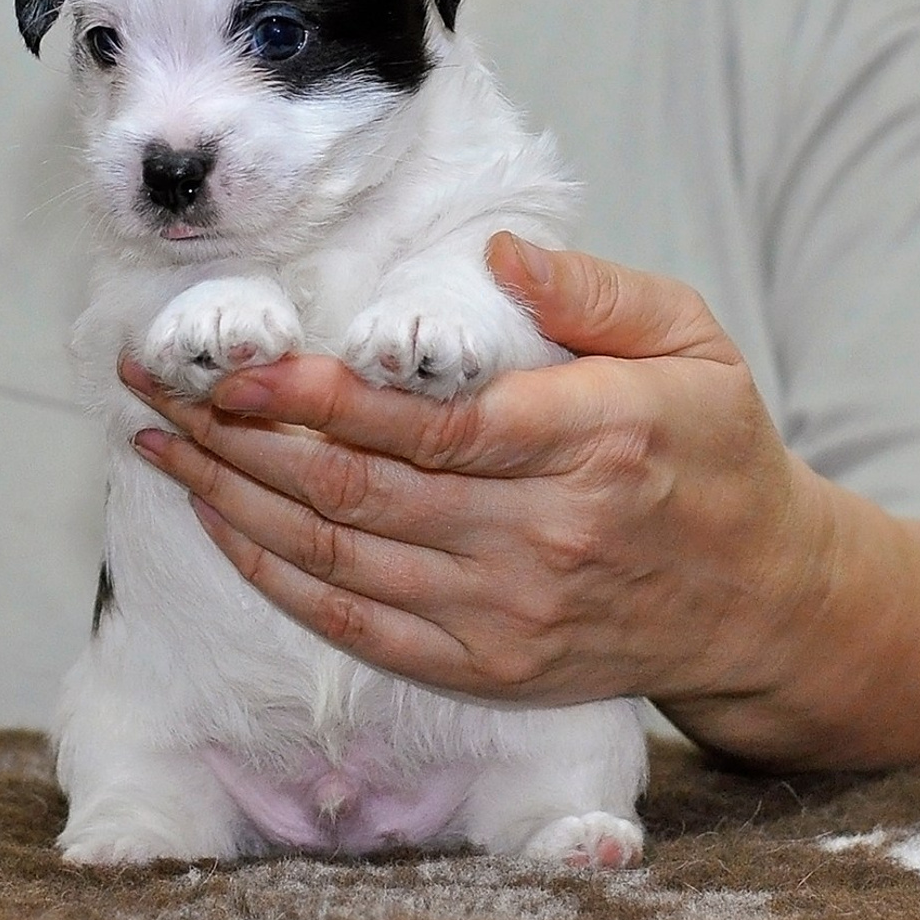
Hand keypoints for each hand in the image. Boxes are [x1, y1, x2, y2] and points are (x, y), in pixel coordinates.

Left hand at [124, 233, 836, 718]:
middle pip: (356, 489)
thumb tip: (497, 254)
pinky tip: (221, 526)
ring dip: (232, 500)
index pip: (428, 424)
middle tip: (156, 384)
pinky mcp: (488, 665)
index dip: (316, 397)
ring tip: (162, 444)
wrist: (762, 600)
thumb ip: (595, 292)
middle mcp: (543, 536)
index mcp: (592, 440)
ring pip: (338, 556)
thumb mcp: (694, 342)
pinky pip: (356, 625)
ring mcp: (510, 612)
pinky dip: (275, 577)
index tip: (234, 362)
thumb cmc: (715, 451)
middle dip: (237, 435)